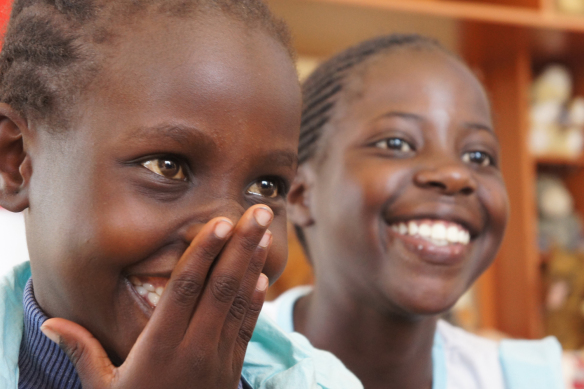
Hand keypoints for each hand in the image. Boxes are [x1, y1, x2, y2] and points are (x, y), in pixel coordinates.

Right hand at [40, 204, 273, 388]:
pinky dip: (256, 301)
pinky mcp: (232, 369)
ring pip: (238, 304)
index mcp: (159, 347)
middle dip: (240, 246)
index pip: (184, 289)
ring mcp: (218, 359)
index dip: (203, 253)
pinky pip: (246, 329)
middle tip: (258, 212)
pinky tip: (261, 277)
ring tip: (264, 233)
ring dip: (252, 265)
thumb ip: (83, 352)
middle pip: (220, 288)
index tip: (219, 222)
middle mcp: (193, 348)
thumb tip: (51, 322)